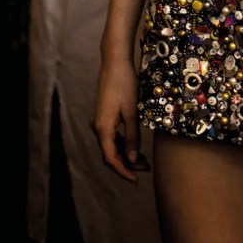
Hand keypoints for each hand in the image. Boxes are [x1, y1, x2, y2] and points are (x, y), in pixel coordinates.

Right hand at [93, 57, 144, 182]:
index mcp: (102, 128)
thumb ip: (132, 137)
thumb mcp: (132, 112)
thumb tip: (132, 159)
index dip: (123, 171)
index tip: (136, 180)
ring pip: (111, 145)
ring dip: (126, 154)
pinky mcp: (103, 116)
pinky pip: (111, 136)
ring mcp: (98, 121)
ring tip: (144, 160)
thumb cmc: (125, 85)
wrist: (115, 63)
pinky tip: (134, 146)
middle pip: (110, 153)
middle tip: (146, 168)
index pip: (111, 158)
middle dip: (127, 164)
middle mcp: (97, 127)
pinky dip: (122, 143)